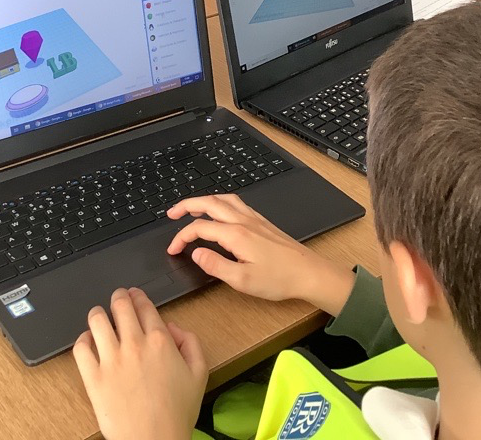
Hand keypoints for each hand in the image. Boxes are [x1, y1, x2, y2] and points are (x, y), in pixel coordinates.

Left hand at [73, 288, 205, 439]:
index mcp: (160, 341)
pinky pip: (81, 347)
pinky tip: (88, 340)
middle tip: (118, 297)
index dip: (138, 296)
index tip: (135, 295)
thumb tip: (174, 328)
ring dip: (98, 313)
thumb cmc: (176, 413)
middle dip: (119, 297)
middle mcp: (134, 344)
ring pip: (97, 320)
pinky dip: (83, 339)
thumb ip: (191, 343)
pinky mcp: (93, 377)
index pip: (145, 307)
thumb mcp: (199, 374)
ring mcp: (111, 359)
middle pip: (120, 306)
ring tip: (99, 315)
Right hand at [167, 194, 355, 316]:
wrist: (309, 273)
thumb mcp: (243, 280)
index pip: (199, 228)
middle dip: (186, 205)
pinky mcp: (262, 222)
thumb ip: (215, 266)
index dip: (181, 237)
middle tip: (171, 213)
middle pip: (209, 203)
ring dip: (203, 200)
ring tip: (191, 208)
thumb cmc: (279, 279)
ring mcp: (254, 219)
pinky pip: (236, 203)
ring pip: (223, 199)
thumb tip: (195, 254)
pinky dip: (220, 201)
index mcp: (236, 235)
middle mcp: (244, 221)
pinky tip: (220, 210)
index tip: (173, 250)